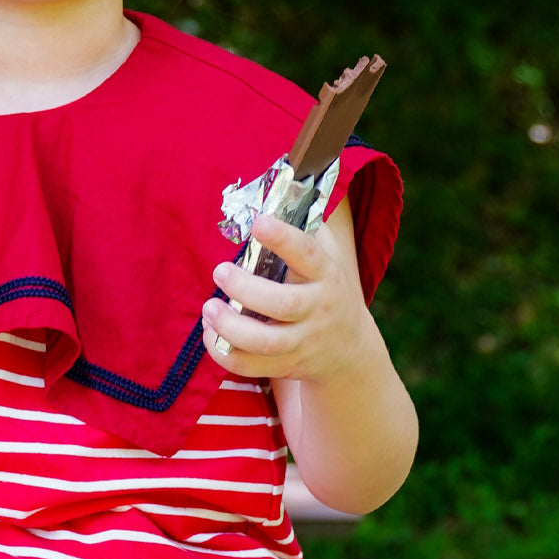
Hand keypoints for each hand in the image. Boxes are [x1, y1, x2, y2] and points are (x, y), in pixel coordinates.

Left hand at [201, 209, 371, 384]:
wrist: (349, 350)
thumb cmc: (326, 290)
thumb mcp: (328, 257)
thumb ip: (306, 227)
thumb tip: (274, 192)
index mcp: (327, 275)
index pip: (309, 255)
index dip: (284, 239)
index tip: (258, 223)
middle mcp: (318, 310)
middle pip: (283, 304)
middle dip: (245, 288)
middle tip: (220, 270)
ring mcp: (304, 342)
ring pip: (266, 342)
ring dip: (230, 326)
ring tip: (209, 307)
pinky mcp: (287, 365)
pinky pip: (251, 366)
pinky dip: (224, 353)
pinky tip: (210, 332)